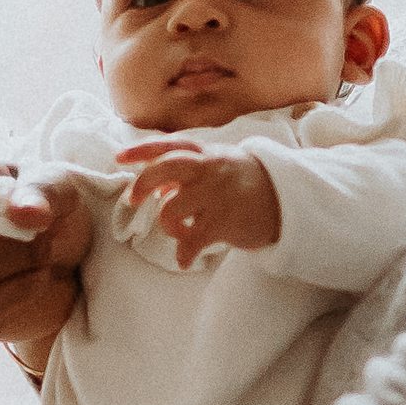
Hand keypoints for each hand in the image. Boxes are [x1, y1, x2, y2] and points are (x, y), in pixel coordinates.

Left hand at [116, 138, 284, 265]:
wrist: (287, 200)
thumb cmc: (246, 184)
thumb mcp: (220, 166)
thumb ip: (190, 172)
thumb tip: (158, 188)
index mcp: (206, 153)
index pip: (168, 145)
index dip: (140, 150)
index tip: (118, 157)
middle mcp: (210, 168)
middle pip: (164, 169)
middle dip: (142, 184)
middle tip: (132, 201)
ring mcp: (217, 193)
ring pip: (171, 209)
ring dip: (168, 225)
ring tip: (179, 233)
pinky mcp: (225, 220)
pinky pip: (192, 239)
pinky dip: (183, 253)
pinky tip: (184, 259)